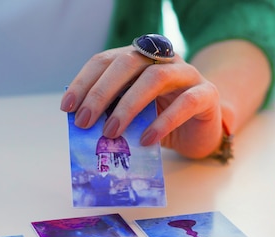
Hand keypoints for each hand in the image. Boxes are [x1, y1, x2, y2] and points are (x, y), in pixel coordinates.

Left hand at [60, 45, 222, 158]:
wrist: (198, 132)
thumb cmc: (158, 122)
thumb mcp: (129, 116)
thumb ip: (109, 112)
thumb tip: (79, 123)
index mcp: (139, 58)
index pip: (105, 60)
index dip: (84, 82)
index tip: (67, 107)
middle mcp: (162, 59)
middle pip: (128, 63)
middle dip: (101, 92)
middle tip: (84, 121)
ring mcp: (187, 74)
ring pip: (155, 78)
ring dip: (128, 106)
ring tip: (111, 132)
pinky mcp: (207, 95)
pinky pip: (186, 103)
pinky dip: (163, 122)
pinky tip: (145, 139)